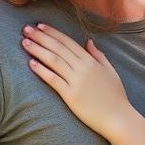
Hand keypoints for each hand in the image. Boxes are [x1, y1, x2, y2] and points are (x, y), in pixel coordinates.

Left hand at [22, 24, 133, 140]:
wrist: (119, 119)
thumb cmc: (116, 97)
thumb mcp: (111, 72)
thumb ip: (99, 56)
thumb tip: (89, 42)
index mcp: (91, 61)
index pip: (68, 42)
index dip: (52, 33)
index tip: (39, 26)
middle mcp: (83, 68)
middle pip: (58, 48)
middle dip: (41, 37)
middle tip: (26, 29)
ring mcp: (76, 82)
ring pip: (53, 61)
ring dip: (38, 50)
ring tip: (24, 43)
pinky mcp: (71, 96)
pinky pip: (54, 80)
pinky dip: (42, 71)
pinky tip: (31, 63)